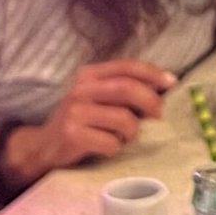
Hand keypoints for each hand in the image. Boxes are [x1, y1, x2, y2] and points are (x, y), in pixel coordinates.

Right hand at [8, 60, 173, 183]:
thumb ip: (124, 90)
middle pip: (127, 89)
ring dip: (131, 133)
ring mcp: (75, 111)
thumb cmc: (82, 122)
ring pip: (124, 119)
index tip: (171, 83)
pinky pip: (111, 143)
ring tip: (123, 137)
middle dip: (150, 102)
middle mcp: (81, 89)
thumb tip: (164, 87)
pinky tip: (106, 148)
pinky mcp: (72, 134)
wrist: (44, 147)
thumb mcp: (99, 98)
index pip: (126, 66)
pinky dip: (116, 148)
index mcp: (89, 75)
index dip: (152, 73)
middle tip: (158, 116)